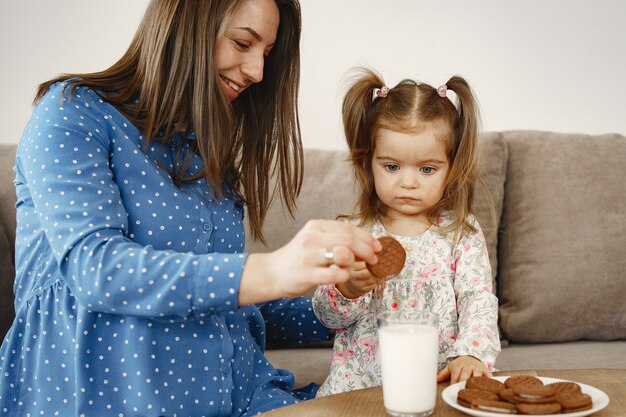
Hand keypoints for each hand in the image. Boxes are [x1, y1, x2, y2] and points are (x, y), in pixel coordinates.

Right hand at [239, 220, 380, 304]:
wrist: (272, 273)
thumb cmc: (298, 258)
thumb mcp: (314, 240)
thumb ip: (335, 239)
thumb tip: (366, 244)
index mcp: (315, 226)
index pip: (348, 228)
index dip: (367, 238)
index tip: (377, 247)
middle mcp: (312, 238)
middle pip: (349, 240)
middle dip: (367, 250)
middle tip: (374, 259)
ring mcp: (308, 256)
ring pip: (343, 254)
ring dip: (355, 262)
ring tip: (354, 267)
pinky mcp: (307, 274)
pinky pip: (335, 275)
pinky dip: (344, 276)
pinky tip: (342, 277)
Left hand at [436, 356, 492, 383]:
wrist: (472, 356)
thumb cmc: (460, 365)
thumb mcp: (450, 367)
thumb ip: (442, 374)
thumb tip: (434, 380)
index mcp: (458, 366)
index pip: (456, 373)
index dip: (454, 380)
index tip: (453, 386)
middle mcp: (468, 367)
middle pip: (466, 373)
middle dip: (464, 380)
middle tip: (463, 387)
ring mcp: (477, 369)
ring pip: (477, 374)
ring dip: (476, 380)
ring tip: (475, 387)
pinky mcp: (486, 371)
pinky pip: (488, 376)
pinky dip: (488, 381)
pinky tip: (488, 386)